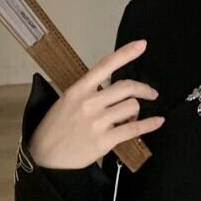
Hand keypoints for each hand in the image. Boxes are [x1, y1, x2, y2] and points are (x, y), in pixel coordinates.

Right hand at [27, 39, 164, 168]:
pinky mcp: (104, 140)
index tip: (142, 44)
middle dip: (144, 89)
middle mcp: (89, 102)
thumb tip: (113, 88)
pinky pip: (134, 129)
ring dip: (138, 110)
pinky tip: (157, 121)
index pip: (105, 65)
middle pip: (126, 87)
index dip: (126, 53)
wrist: (43, 156)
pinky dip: (150, 124)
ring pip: (132, 107)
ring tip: (133, 116)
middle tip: (151, 93)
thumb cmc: (54, 128)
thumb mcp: (66, 101)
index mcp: (79, 89)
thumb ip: (88, 91)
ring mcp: (97, 122)